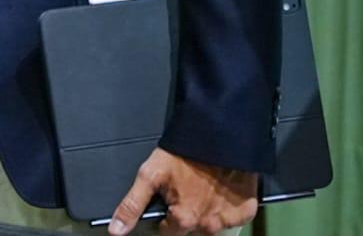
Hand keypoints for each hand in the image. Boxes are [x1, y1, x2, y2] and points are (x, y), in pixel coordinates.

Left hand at [108, 148, 256, 234]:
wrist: (220, 136)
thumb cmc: (183, 153)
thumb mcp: (149, 175)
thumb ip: (132, 205)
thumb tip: (116, 230)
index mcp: (184, 220)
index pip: (168, 231)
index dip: (164, 216)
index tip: (166, 199)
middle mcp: (207, 225)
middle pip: (190, 229)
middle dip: (185, 214)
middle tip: (185, 188)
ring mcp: (228, 219)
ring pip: (211, 225)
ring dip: (205, 211)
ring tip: (201, 187)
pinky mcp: (246, 210)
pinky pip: (233, 217)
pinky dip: (226, 208)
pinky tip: (219, 190)